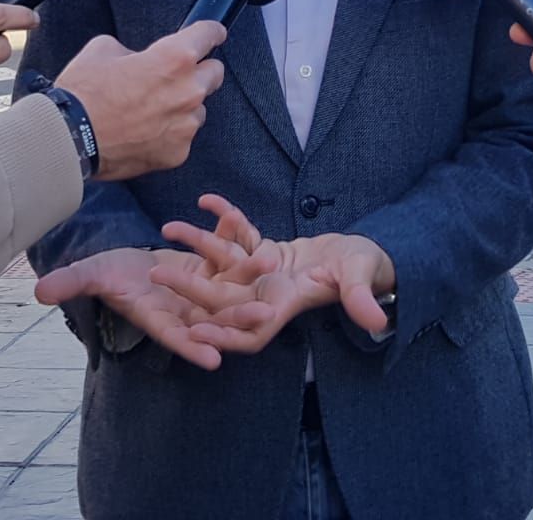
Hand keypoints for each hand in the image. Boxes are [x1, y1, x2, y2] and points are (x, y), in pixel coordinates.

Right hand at [32, 247, 268, 370]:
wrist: (126, 260)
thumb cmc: (106, 273)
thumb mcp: (90, 275)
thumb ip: (71, 284)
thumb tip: (39, 292)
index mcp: (158, 318)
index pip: (175, 338)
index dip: (192, 349)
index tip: (214, 361)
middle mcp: (184, 308)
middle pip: (213, 317)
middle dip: (237, 317)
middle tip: (263, 318)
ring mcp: (200, 288)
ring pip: (229, 284)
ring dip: (249, 276)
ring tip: (271, 265)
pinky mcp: (209, 266)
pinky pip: (225, 252)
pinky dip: (234, 238)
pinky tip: (248, 224)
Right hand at [55, 22, 226, 180]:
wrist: (70, 139)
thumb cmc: (84, 93)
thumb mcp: (103, 49)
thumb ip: (134, 49)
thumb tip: (140, 58)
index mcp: (175, 58)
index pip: (210, 34)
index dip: (211, 32)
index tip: (213, 34)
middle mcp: (189, 90)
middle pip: (215, 73)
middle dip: (199, 71)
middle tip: (174, 77)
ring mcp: (186, 125)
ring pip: (198, 109)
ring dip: (183, 106)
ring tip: (150, 111)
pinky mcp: (178, 152)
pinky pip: (182, 137)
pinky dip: (168, 134)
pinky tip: (144, 133)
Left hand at [150, 194, 395, 353]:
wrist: (361, 257)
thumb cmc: (365, 269)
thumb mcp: (362, 280)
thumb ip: (361, 298)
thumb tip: (376, 319)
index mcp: (286, 307)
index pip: (250, 331)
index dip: (223, 334)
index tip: (195, 331)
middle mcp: (266, 294)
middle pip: (222, 298)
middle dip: (189, 287)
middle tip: (157, 273)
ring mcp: (262, 274)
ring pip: (222, 263)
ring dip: (197, 244)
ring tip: (169, 226)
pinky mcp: (263, 252)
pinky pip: (237, 236)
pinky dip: (223, 219)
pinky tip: (205, 198)